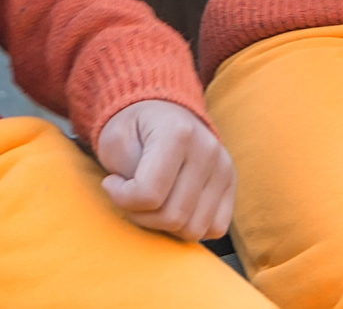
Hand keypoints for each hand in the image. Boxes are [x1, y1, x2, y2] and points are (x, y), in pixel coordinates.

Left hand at [96, 98, 233, 239]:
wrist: (160, 113)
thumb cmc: (133, 129)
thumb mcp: (115, 140)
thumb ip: (126, 173)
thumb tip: (141, 205)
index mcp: (178, 132)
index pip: (149, 194)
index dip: (121, 199)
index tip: (112, 183)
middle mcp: (208, 149)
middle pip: (172, 217)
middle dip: (141, 216)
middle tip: (130, 196)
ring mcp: (223, 167)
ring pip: (194, 229)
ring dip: (165, 225)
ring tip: (152, 201)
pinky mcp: (231, 183)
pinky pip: (215, 228)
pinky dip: (190, 226)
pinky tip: (174, 206)